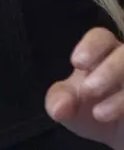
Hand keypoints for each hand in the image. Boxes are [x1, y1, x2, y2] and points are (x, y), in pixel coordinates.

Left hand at [47, 27, 123, 146]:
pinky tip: (121, 120)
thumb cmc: (93, 110)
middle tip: (88, 90)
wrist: (118, 136)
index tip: (77, 63)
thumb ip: (59, 101)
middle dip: (109, 70)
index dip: (91, 47)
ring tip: (99, 114)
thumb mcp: (70, 106)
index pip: (101, 38)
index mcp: (104, 54)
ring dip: (121, 95)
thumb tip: (57, 110)